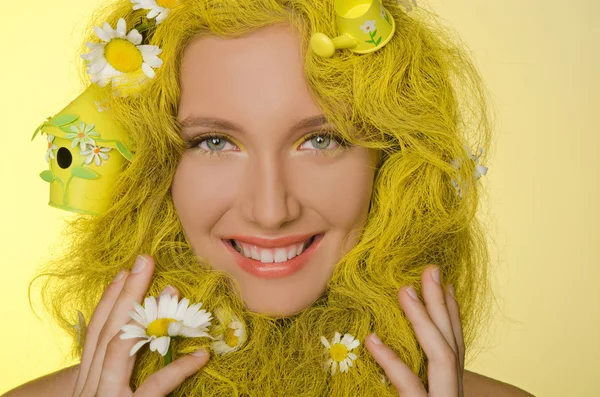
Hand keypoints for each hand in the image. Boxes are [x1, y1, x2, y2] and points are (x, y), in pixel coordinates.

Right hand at [71, 255, 209, 396]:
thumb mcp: (103, 396)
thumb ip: (113, 376)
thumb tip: (135, 346)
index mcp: (85, 382)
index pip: (93, 335)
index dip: (107, 302)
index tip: (123, 273)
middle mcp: (89, 387)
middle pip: (106, 332)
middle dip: (125, 293)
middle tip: (144, 261)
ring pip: (120, 348)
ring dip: (145, 315)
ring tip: (172, 289)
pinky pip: (155, 386)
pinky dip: (179, 369)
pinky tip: (201, 354)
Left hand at [365, 265, 464, 395]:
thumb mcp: (416, 394)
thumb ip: (411, 376)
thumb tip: (382, 340)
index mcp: (451, 387)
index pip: (456, 345)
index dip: (453, 313)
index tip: (447, 283)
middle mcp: (453, 393)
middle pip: (452, 342)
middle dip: (442, 304)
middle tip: (431, 269)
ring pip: (442, 356)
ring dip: (423, 319)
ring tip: (404, 290)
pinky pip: (409, 384)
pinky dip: (391, 360)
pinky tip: (372, 339)